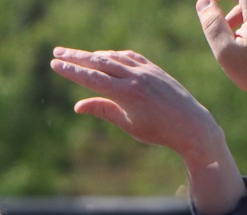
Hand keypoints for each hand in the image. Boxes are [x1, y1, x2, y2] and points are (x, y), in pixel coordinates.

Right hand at [49, 47, 244, 214]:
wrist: (191, 125)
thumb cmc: (158, 131)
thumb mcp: (128, 124)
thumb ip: (103, 110)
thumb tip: (78, 105)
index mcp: (126, 93)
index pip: (92, 78)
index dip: (71, 70)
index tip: (55, 64)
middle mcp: (135, 77)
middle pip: (99, 62)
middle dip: (76, 56)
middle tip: (57, 51)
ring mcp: (146, 70)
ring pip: (113, 57)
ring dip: (93, 54)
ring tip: (76, 54)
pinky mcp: (154, 69)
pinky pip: (130, 57)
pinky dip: (114, 55)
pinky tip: (106, 56)